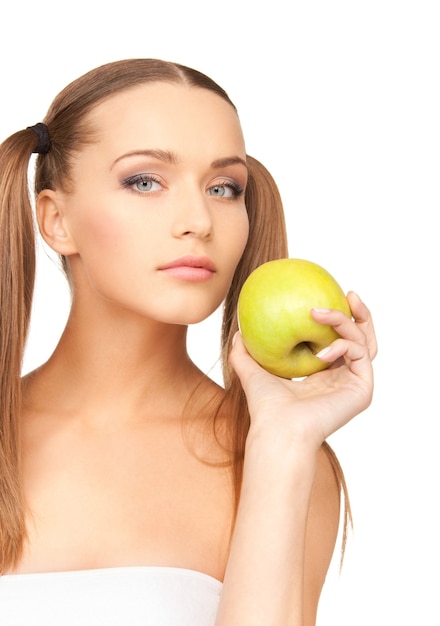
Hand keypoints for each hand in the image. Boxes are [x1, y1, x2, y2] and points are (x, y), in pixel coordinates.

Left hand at [230, 291, 376, 452]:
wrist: (278, 429)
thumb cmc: (266, 407)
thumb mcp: (252, 372)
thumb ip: (244, 353)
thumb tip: (238, 332)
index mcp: (325, 374)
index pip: (339, 340)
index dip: (339, 318)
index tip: (327, 296)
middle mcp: (344, 377)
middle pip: (363, 338)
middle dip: (360, 313)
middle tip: (348, 294)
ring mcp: (355, 383)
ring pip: (364, 341)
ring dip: (346, 321)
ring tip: (318, 312)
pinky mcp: (362, 389)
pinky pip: (359, 355)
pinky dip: (342, 345)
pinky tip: (320, 351)